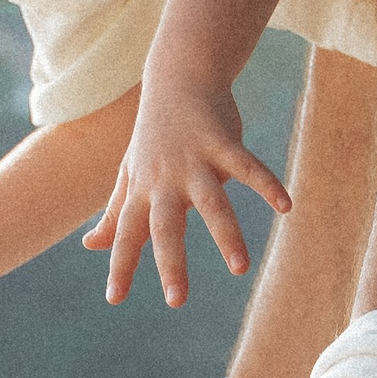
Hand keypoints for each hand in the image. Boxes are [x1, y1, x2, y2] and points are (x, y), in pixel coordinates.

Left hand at [83, 80, 289, 307]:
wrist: (176, 76)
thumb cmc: (153, 135)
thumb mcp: (129, 175)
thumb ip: (114, 214)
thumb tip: (89, 246)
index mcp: (142, 191)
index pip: (127, 234)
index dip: (120, 265)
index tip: (113, 299)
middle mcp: (165, 179)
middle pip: (165, 226)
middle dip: (170, 263)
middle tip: (176, 301)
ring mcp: (194, 160)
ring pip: (211, 203)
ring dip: (226, 236)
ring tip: (241, 269)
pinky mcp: (223, 141)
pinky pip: (247, 167)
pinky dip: (267, 185)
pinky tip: (287, 206)